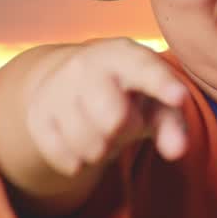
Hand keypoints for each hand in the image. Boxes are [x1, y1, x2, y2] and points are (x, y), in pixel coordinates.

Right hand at [24, 38, 189, 176]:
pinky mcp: (37, 115)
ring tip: (102, 131)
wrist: (71, 80)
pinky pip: (66, 159)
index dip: (161, 85)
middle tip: (123, 121)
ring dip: (103, 150)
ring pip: (89, 146)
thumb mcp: (154, 101)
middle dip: (125, 131)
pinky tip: (81, 142)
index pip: (145, 70)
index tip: (179, 97)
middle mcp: (87, 65)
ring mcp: (57, 89)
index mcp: (124, 55)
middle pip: (114, 120)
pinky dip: (80, 162)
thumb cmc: (128, 92)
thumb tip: (177, 150)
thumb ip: (172, 124)